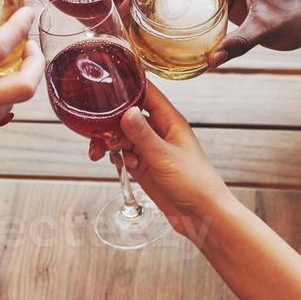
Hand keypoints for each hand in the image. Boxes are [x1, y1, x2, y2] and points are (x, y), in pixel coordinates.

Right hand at [92, 83, 230, 236]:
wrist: (203, 217)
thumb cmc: (195, 184)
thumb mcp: (164, 157)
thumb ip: (143, 135)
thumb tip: (126, 111)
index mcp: (170, 121)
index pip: (147, 93)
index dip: (128, 85)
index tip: (106, 82)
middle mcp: (160, 132)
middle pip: (129, 115)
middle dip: (110, 122)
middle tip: (97, 133)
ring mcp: (152, 149)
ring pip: (123, 136)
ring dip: (111, 143)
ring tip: (101, 153)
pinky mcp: (146, 167)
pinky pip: (126, 155)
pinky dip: (119, 158)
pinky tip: (123, 167)